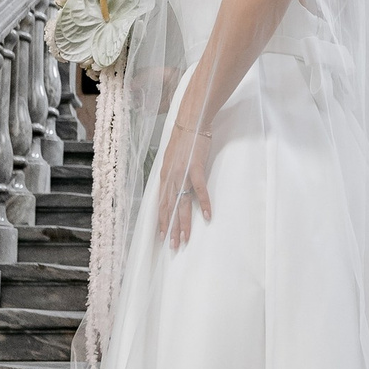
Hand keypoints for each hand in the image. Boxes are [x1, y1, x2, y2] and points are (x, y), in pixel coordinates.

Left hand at [157, 125, 212, 248]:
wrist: (191, 122)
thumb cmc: (183, 140)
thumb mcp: (171, 159)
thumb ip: (171, 174)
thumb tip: (172, 188)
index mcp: (165, 176)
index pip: (162, 204)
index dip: (162, 221)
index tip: (162, 237)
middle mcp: (171, 178)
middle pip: (170, 209)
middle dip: (171, 229)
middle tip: (173, 246)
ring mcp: (183, 174)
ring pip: (182, 204)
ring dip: (184, 223)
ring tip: (186, 239)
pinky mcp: (196, 168)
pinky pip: (199, 190)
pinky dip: (203, 204)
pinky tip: (206, 217)